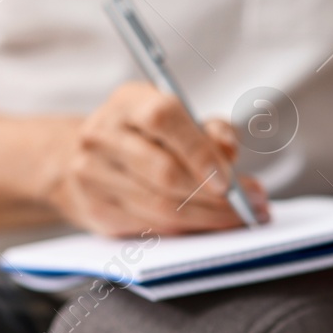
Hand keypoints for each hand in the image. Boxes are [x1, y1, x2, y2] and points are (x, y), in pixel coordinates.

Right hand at [45, 82, 267, 235]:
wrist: (80, 158)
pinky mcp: (95, 210)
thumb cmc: (146, 136)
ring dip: (209, 218)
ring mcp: (92, 174)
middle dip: (216, 196)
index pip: (163, 119)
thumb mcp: (178, 118)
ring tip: (242, 218)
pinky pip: (150, 228)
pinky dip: (187, 231)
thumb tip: (228, 153)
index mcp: (128, 102)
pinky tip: (211, 227)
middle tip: (252, 206)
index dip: (199, 150)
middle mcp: (102, 135)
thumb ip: (210, 130)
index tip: (231, 179)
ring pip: (161, 207)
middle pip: (164, 172)